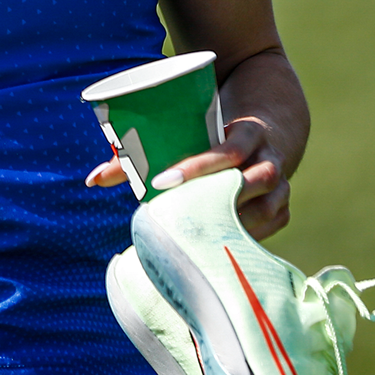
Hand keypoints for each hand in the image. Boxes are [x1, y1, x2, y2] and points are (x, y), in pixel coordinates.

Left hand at [83, 116, 290, 239]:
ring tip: (198, 234)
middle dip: (216, 198)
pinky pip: (274, 223)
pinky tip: (224, 245)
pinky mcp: (282, 205)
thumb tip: (93, 181)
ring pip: (269, 207)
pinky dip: (252, 236)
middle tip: (178, 215)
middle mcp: (270, 157)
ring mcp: (282, 183)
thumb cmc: (213, 132)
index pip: (229, 150)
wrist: (266, 130)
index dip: (198, 166)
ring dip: (235, 223)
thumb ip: (141, 154)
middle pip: (254, 180)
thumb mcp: (188, 131)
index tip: (161, 180)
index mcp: (248, 132)